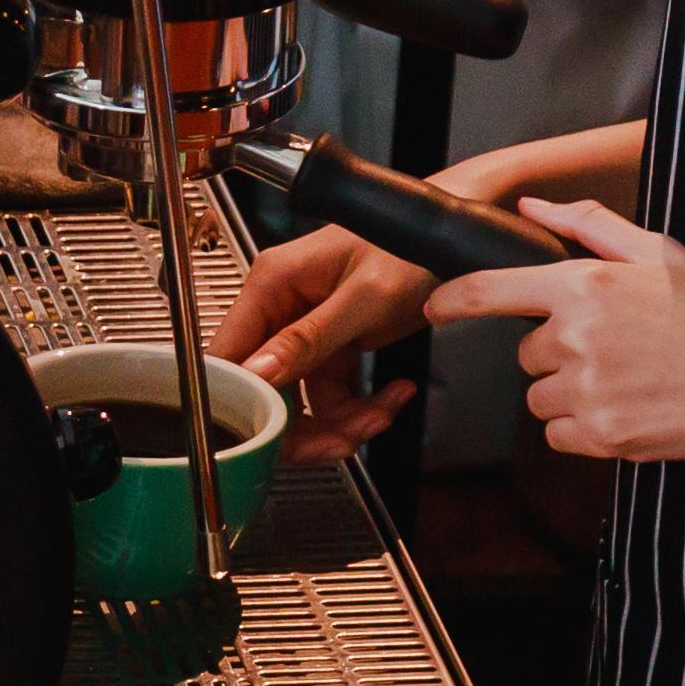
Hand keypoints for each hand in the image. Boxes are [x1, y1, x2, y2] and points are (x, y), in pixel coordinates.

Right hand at [209, 224, 426, 467]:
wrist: (454, 243)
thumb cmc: (414, 245)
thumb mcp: (365, 297)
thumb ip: (310, 337)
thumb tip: (259, 371)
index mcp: (273, 283)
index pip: (229, 354)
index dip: (244, 402)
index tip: (273, 434)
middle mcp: (281, 307)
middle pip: (263, 389)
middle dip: (303, 426)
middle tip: (339, 442)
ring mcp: (306, 330)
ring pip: (301, 401)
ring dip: (341, 422)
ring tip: (380, 415)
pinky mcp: (333, 345)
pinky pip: (331, 394)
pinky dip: (361, 407)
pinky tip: (394, 394)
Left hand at [423, 199, 684, 461]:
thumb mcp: (657, 250)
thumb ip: (588, 224)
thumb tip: (533, 205)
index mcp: (585, 284)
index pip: (493, 291)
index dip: (454, 301)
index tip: (435, 308)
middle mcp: (578, 337)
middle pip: (526, 353)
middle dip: (560, 350)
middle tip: (619, 347)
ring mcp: (589, 391)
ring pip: (541, 397)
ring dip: (570, 391)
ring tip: (630, 378)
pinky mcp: (605, 437)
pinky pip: (561, 436)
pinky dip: (585, 428)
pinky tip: (630, 408)